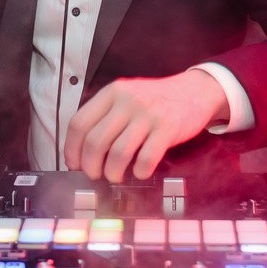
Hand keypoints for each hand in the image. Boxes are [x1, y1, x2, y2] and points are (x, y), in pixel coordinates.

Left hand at [63, 69, 226, 182]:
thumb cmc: (155, 100)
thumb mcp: (127, 97)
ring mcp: (148, 114)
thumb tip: (82, 152)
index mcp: (112, 92)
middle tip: (95, 175)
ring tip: (115, 176)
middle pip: (95, 141)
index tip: (74, 164)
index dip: (72, 149)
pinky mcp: (168, 128)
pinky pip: (146, 159)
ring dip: (112, 173)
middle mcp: (128, 101)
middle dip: (90, 167)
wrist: (194, 91)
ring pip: (118, 153)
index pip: (79, 123)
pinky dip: (139, 172)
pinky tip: (139, 172)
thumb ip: (106, 116)